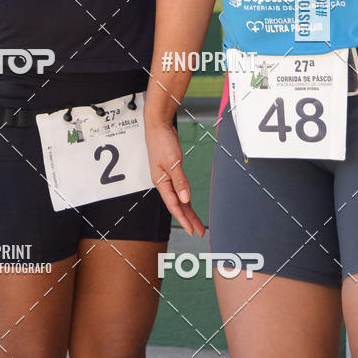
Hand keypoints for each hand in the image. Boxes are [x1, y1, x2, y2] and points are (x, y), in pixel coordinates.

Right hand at [146, 122, 205, 236]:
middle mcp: (164, 182)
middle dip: (188, 218)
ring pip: (179, 198)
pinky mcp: (172, 171)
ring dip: (188, 210)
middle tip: (198, 231)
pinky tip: (188, 203)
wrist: (158, 127)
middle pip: (177, 205)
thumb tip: (185, 198)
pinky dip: (185, 198)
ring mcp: (168, 177)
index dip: (183, 219)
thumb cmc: (161, 142)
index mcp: (161, 182)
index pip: (173, 205)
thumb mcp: (172, 162)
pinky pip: (180, 189)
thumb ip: (179, 181)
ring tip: (197, 222)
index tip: (191, 230)